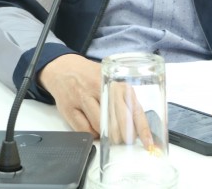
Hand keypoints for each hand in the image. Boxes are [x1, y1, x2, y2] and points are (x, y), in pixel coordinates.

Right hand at [37, 54, 155, 149]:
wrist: (64, 68)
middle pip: (118, 121)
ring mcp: (82, 97)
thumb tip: (138, 126)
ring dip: (107, 136)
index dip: (142, 129)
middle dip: (124, 136)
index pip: (134, 108)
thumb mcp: (111, 81)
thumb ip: (124, 99)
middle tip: (124, 140)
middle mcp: (99, 88)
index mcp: (115, 82)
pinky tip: (94, 129)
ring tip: (108, 134)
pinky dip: (91, 134)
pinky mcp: (68, 108)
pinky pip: (85, 130)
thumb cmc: (91, 77)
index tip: (148, 142)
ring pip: (101, 127)